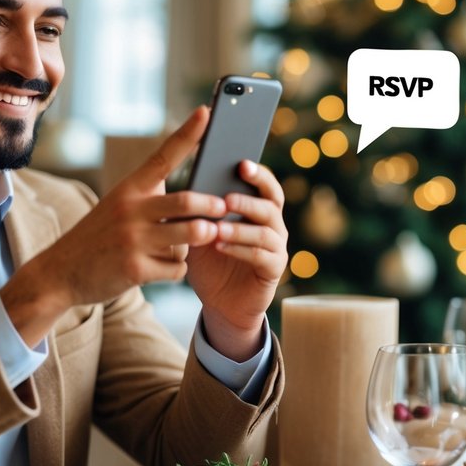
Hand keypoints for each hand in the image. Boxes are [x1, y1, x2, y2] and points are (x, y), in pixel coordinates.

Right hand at [2, 107, 225, 344]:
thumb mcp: (119, 206)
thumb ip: (153, 198)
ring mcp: (132, 239)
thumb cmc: (100, 237)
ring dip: (197, 241)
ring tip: (193, 241)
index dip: (188, 134)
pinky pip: (177, 268)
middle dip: (212, 206)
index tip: (207, 112)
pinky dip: (176, 270)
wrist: (60, 273)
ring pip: (187, 238)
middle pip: (186, 201)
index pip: (164, 156)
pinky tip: (160, 269)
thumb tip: (199, 199)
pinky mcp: (135, 269)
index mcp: (130, 188)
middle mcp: (130, 209)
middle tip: (224, 207)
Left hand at [186, 159, 287, 360]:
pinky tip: (220, 246)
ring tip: (217, 228)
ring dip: (239, 228)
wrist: (220, 302)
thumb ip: (200, 211)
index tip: (241, 164)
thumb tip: (187, 185)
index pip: (266, 185)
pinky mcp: (274, 270)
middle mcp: (274, 225)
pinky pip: (261, 256)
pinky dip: (240, 249)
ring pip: (265, 232)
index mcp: (259, 209)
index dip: (257, 174)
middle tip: (226, 199)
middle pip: (271, 204)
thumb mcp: (201, 232)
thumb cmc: (211, 261)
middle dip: (248, 200)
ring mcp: (277, 248)